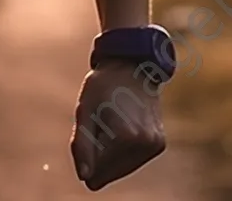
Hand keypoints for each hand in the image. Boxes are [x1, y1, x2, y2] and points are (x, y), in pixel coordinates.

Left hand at [70, 60, 165, 190]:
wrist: (132, 66)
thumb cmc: (103, 86)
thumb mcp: (85, 110)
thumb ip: (83, 145)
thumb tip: (84, 177)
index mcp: (125, 136)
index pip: (98, 170)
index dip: (84, 155)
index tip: (85, 131)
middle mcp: (145, 145)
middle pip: (111, 171)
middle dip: (97, 155)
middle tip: (97, 123)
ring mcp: (155, 146)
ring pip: (123, 167)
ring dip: (109, 153)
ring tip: (108, 122)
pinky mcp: (159, 144)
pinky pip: (134, 159)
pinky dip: (121, 151)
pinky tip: (118, 127)